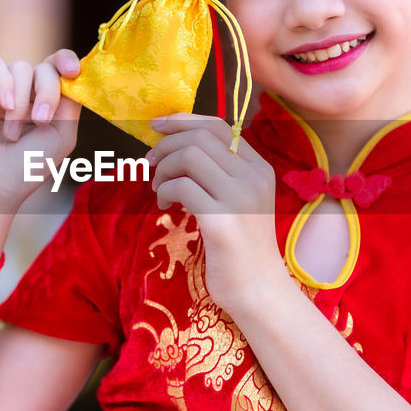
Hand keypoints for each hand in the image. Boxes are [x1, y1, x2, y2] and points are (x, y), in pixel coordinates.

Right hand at [0, 50, 81, 209]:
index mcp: (44, 100)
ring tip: (13, 133)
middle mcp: (22, 91)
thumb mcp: (62, 134)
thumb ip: (71, 101)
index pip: (57, 67)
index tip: (72, 71)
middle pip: (44, 68)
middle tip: (41, 121)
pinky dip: (4, 82)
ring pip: (20, 67)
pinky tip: (4, 105)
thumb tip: (72, 73)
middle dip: (48, 91)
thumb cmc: (27, 166)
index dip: (67, 60)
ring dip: (22, 101)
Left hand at [146, 114, 283, 309]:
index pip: (218, 126)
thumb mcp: (239, 201)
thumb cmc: (241, 247)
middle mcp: (254, 177)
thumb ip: (219, 173)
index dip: (182, 121)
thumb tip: (175, 144)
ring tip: (159, 189)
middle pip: (200, 137)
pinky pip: (182, 187)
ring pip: (189, 156)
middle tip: (150, 164)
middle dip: (166, 145)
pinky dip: (165, 190)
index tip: (157, 127)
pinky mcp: (222, 221)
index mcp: (259, 168)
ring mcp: (240, 198)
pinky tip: (165, 205)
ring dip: (163, 168)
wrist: (258, 290)